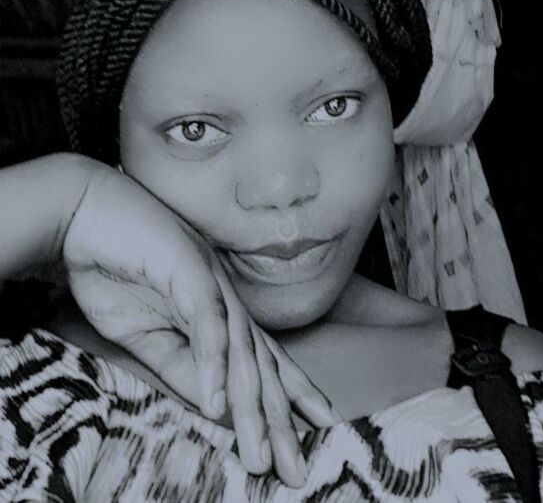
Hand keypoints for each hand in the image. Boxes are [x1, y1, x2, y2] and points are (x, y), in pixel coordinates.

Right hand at [62, 163, 339, 485]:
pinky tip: (219, 404)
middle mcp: (225, 297)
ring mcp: (211, 282)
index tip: (313, 432)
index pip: (262, 360)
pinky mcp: (189, 270)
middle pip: (261, 365)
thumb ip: (182, 367)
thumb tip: (216, 406)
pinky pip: (207, 325)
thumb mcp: (146, 336)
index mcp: (219, 309)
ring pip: (241, 353)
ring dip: (251, 407)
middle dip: (280, 420)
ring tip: (263, 455)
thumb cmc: (116, 268)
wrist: (85, 215)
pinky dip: (213, 365)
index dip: (290, 396)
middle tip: (297, 470)